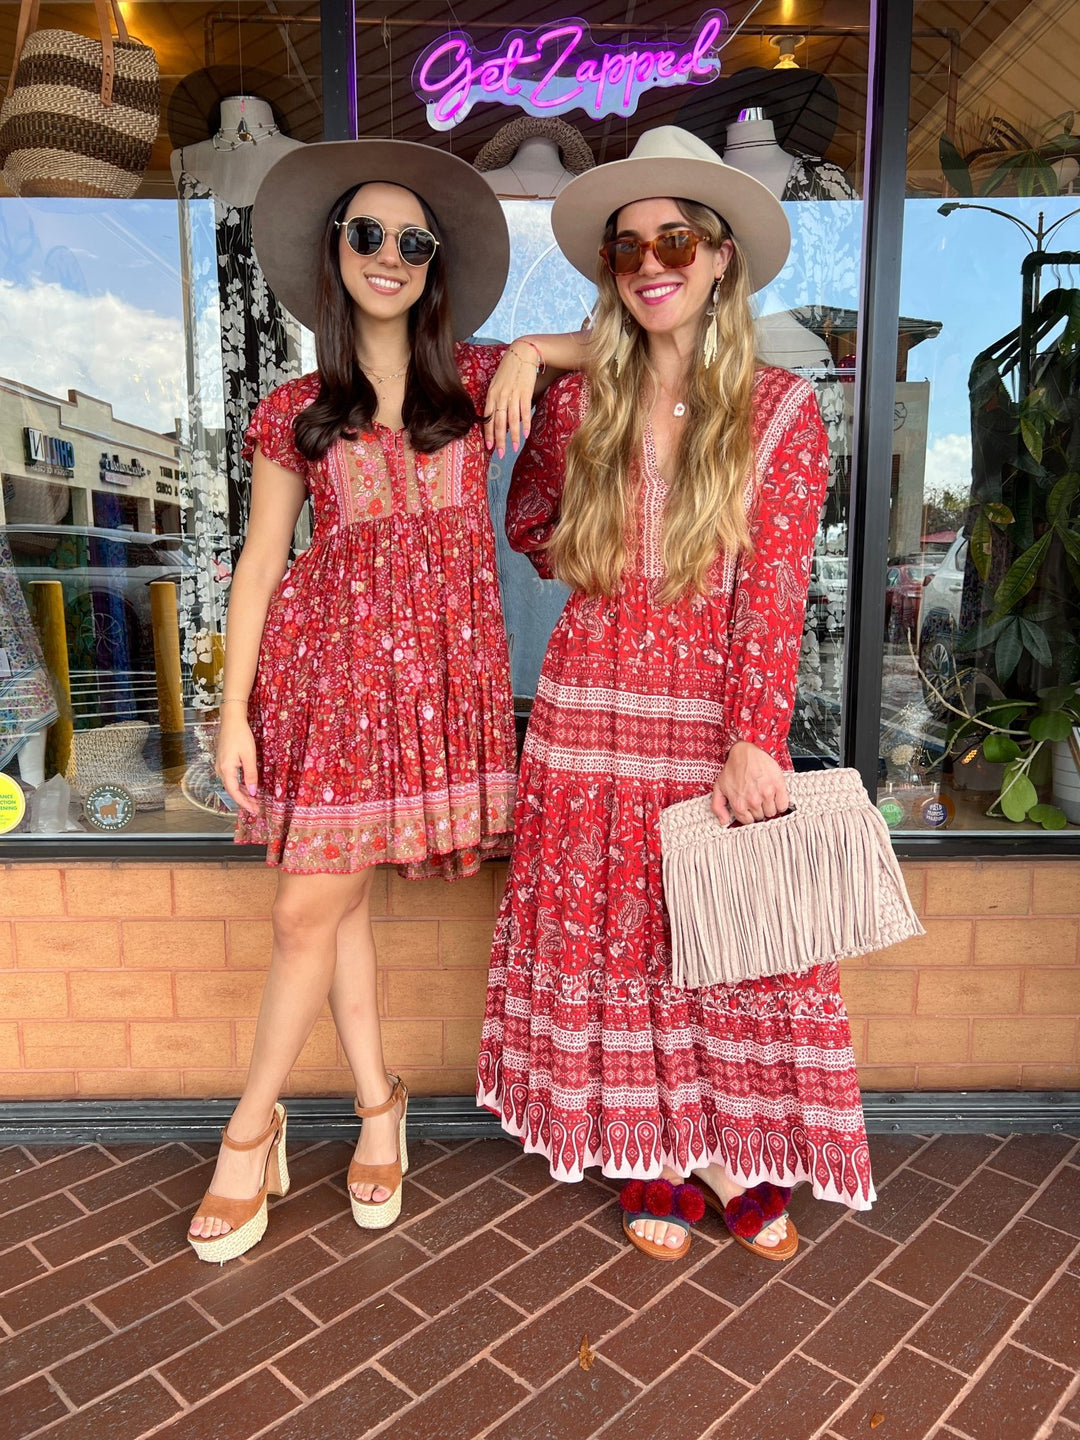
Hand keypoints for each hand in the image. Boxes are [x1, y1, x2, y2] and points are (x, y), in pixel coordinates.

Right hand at [215, 712, 259, 815]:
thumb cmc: (240, 735)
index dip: (244, 803)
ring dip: (242, 793)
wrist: (231, 720)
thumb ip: (250, 775)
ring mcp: (220, 766)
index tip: (254, 810)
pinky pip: (231, 778)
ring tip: (253, 800)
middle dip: (244, 800)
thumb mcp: (249, 756)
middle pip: (232, 790)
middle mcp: (220, 770)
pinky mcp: (223, 762)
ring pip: (231, 785)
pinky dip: (239, 785)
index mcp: (226, 770)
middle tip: (255, 808)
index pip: (234, 792)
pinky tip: (247, 787)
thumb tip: (252, 791)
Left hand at [483, 343, 539, 457]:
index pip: (488, 418)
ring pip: (511, 420)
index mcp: (491, 395)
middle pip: (498, 423)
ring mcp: (512, 394)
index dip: (488, 434)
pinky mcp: (524, 392)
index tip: (489, 447)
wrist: (521, 353)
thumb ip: (496, 400)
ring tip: (513, 448)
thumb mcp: (497, 384)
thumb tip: (498, 417)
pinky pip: (524, 412)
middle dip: (498, 440)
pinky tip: (525, 434)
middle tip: (500, 455)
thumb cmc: (509, 370)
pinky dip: (525, 424)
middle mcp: (500, 396)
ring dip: (512, 436)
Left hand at [711, 742, 789, 825]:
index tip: (750, 808)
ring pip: (772, 812)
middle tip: (757, 799)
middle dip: (759, 810)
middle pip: (761, 817)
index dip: (749, 814)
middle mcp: (753, 801)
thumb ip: (718, 806)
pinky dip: (780, 803)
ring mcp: (766, 794)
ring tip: (765, 796)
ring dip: (769, 807)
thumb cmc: (733, 767)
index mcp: (739, 804)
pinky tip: (775, 796)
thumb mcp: (719, 787)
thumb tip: (724, 821)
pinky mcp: (778, 787)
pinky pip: (783, 805)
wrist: (745, 751)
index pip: (748, 821)